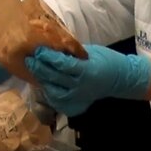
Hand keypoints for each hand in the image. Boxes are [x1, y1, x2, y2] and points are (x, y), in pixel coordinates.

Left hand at [24, 45, 150, 116]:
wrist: (121, 79)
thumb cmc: (107, 60)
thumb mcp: (90, 51)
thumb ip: (72, 51)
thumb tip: (52, 47)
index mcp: (87, 70)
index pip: (63, 64)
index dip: (49, 57)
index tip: (38, 50)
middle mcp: (81, 86)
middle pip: (55, 78)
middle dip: (40, 68)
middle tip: (29, 59)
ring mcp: (78, 96)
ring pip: (54, 92)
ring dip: (42, 81)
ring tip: (34, 71)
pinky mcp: (77, 103)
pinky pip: (58, 101)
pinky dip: (48, 93)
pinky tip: (43, 84)